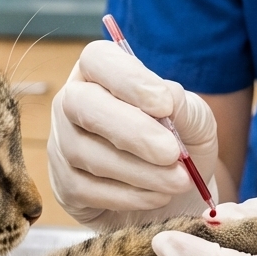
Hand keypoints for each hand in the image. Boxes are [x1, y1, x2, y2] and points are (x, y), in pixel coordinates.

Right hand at [47, 40, 217, 228]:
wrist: (180, 191)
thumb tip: (166, 98)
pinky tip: (159, 196)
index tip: (165, 104)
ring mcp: (62, 145)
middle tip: (172, 152)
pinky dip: (129, 196)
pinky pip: (87, 190)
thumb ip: (182, 105)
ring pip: (85, 152)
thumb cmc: (183, 142)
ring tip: (179, 180)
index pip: (97, 59)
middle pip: (81, 104)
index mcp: (101, 73)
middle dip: (131, 130)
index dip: (128, 78)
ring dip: (139, 170)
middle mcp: (72, 103)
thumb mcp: (194, 118)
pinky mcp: (65, 187)